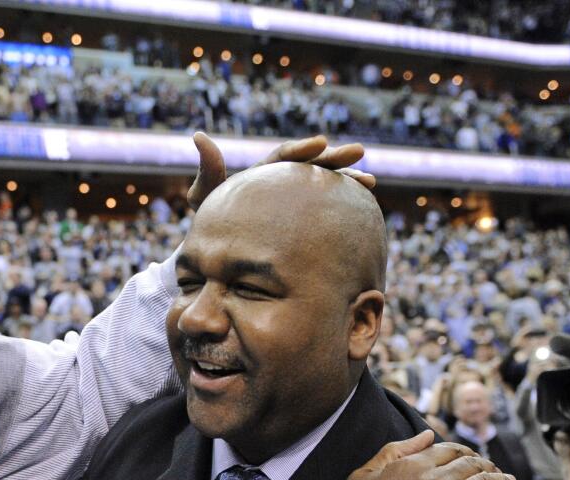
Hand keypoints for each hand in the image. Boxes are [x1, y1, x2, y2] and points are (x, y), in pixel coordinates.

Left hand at [186, 132, 374, 210]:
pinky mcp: (303, 219)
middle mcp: (282, 182)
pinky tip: (365, 210)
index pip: (284, 156)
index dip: (302, 149)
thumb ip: (207, 170)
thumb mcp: (204, 197)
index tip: (321, 143)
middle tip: (359, 152)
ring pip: (324, 187)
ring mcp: (295, 201)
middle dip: (335, 159)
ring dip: (347, 182)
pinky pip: (326, 211)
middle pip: (311, 165)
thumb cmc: (209, 223)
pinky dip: (344, 208)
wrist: (218, 254)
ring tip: (369, 183)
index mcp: (263, 173)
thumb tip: (199, 134)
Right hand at [283, 430, 524, 479]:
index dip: (462, 452)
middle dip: (485, 464)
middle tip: (493, 471)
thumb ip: (394, 451)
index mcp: (409, 464)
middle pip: (471, 464)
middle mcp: (433, 479)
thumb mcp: (362, 475)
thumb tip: (427, 435)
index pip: (447, 449)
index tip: (469, 459)